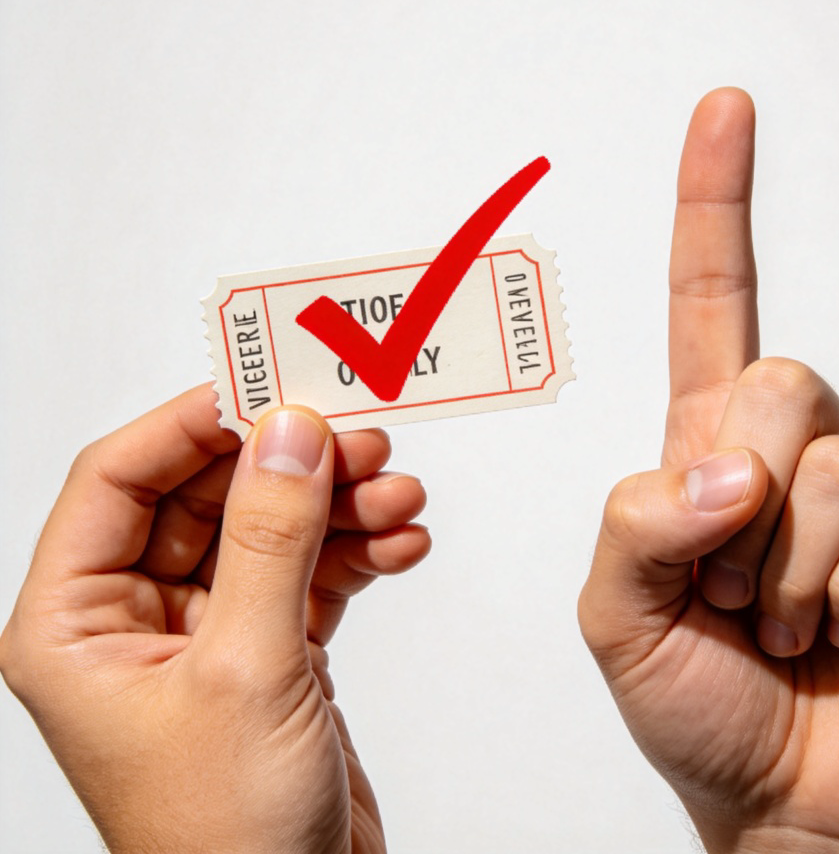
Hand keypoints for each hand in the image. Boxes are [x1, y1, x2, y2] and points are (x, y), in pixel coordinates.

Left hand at [0, 386, 429, 853]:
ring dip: (339, 506)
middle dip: (291, 466)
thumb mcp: (246, 670)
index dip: (193, 424)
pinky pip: (310, 571)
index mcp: (77, 624)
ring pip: (271, 529)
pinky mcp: (269, 649)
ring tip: (400, 497)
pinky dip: (358, 550)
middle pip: (210, 495)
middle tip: (359, 441)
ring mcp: (208, 632)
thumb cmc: (227, 839)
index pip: (119, 479)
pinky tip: (402, 544)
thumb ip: (271, 540)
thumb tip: (289, 433)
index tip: (267, 389)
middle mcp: (135, 619)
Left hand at [577, 89, 838, 853]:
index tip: (724, 110)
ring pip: (838, 461)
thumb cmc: (699, 699)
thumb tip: (727, 467)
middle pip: (781, 379)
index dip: (717, 203)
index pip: (714, 297)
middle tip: (737, 587)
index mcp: (710, 443)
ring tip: (788, 620)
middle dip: (744, 503)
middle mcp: (798, 446)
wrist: (786, 797)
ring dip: (794, 568)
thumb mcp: (618, 614)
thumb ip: (635, 526)